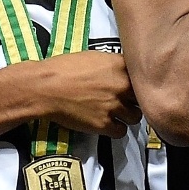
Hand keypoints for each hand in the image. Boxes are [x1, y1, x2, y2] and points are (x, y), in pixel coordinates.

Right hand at [20, 50, 139, 137]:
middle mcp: (122, 85)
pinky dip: (116, 129)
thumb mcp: (93, 57)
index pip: (143, 76)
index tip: (134, 87)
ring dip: (128, 116)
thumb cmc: (63, 69)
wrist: (45, 87)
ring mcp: (114, 106)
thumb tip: (121, 71)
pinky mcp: (104, 123)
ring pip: (136, 117)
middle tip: (126, 102)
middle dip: (135, 101)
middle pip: (143, 97)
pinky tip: (108, 124)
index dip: (139, 83)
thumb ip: (113, 64)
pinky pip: (121, 131)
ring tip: (118, 114)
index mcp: (120, 65)